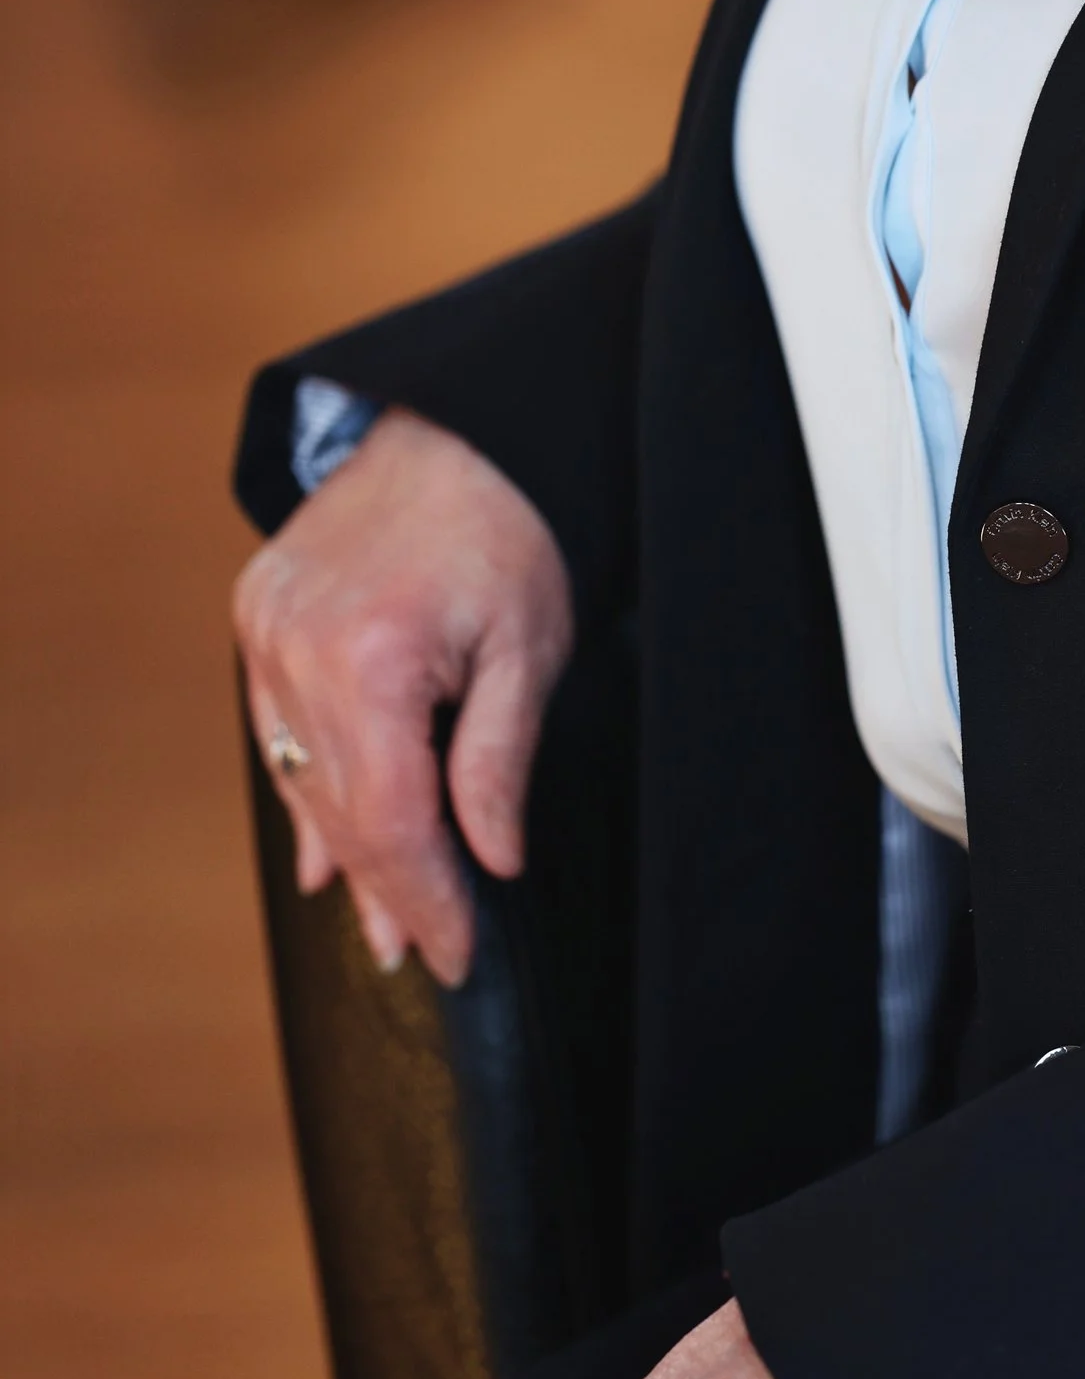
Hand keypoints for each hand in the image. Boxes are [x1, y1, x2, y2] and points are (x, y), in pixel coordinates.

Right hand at [233, 407, 572, 983]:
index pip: (390, 820)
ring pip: (300, 776)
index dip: (425, 896)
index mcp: (373, 656)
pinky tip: (323, 851)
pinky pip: (276, 728)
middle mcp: (300, 646)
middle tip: (420, 953)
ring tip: (380, 920)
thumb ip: (499, 762)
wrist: (462, 425)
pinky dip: (307, 789)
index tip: (456, 951)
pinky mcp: (258, 612)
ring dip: (343, 852)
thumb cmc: (511, 525)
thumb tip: (492, 860)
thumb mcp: (532, 648)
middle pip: (339, 809)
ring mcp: (267, 627)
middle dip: (386, 890)